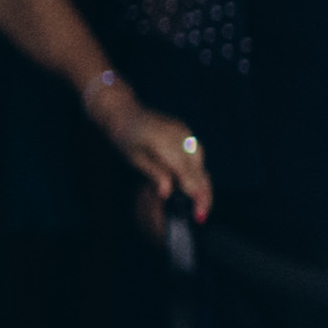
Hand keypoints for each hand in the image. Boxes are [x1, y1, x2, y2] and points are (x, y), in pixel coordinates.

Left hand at [97, 84, 212, 219]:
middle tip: (201, 216)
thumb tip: (168, 193)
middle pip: (200, 170)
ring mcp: (186, 133)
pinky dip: (197, 172)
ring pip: (201, 164)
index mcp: (165, 143)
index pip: (188, 174)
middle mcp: (181, 137)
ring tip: (199, 204)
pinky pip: (197, 155)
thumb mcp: (134, 158)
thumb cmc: (124, 137)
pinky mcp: (186, 133)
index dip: (196, 195)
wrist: (123, 111)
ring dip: (202, 184)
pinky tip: (193, 185)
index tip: (199, 213)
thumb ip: (155, 174)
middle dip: (204, 194)